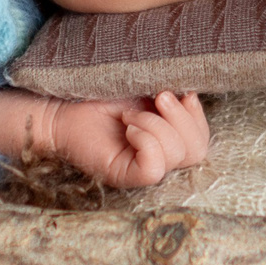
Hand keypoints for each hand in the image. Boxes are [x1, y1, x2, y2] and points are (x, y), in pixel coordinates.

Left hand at [43, 91, 210, 188]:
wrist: (64, 101)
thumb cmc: (101, 91)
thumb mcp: (146, 89)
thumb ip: (172, 97)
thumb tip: (192, 97)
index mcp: (168, 139)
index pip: (202, 142)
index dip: (198, 117)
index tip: (183, 92)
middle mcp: (159, 158)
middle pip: (197, 150)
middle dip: (181, 118)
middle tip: (158, 96)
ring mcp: (142, 169)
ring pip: (175, 155)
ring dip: (154, 123)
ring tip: (130, 114)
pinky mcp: (124, 175)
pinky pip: (153, 168)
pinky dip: (146, 141)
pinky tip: (128, 128)